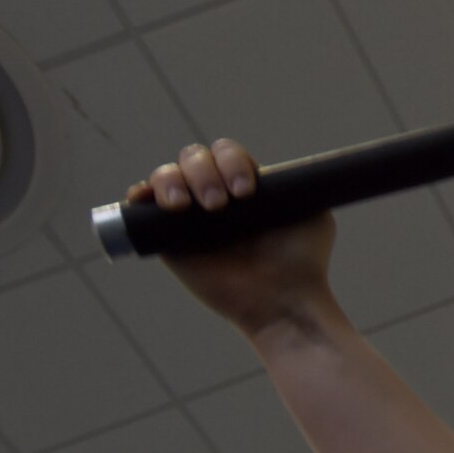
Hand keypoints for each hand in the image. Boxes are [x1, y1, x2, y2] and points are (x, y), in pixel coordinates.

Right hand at [127, 140, 338, 339]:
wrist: (282, 300)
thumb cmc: (301, 262)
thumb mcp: (314, 215)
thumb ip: (300, 186)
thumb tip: (286, 172)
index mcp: (244, 185)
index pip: (225, 152)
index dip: (230, 161)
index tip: (245, 191)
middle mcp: (214, 195)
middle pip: (193, 157)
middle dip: (203, 172)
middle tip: (218, 204)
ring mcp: (188, 216)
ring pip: (166, 175)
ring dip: (172, 181)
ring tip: (185, 207)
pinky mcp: (166, 238)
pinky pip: (141, 205)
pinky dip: (140, 195)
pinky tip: (147, 200)